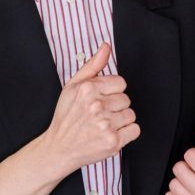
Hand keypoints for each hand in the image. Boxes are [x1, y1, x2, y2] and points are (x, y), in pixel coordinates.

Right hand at [39, 43, 139, 176]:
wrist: (59, 147)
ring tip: (104, 124)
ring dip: (120, 120)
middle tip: (100, 114)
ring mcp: (105, 124)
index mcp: (88, 89)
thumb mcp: (73, 86)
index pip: (120, 83)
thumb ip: (92, 65)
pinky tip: (111, 133)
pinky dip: (126, 133)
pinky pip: (134, 130)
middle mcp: (97, 106)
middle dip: (115, 106)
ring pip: (131, 115)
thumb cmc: (66, 117)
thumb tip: (106, 47)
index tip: (101, 99)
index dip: (112, 92)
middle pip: (126, 99)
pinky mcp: (113, 141)